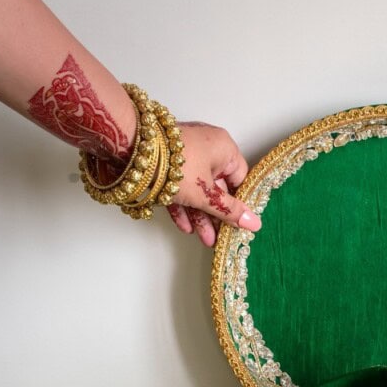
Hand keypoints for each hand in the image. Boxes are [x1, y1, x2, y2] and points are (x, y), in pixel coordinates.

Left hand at [165, 122, 260, 245]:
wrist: (131, 150)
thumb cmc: (175, 165)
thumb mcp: (205, 194)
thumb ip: (229, 211)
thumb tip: (255, 223)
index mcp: (224, 148)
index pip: (239, 179)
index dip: (239, 203)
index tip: (238, 223)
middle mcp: (207, 148)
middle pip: (217, 188)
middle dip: (216, 216)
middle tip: (219, 237)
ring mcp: (185, 155)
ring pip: (197, 190)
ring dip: (200, 216)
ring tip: (203, 239)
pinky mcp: (167, 163)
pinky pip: (180, 187)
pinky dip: (183, 205)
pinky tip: (185, 226)